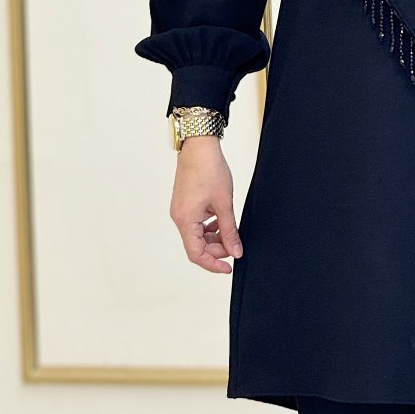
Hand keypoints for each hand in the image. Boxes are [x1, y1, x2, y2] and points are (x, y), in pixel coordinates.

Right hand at [169, 137, 243, 273]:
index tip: (229, 268)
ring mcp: (181, 210)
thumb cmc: (209, 169)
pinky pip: (196, 223)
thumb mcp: (224, 203)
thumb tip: (236, 251)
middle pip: (197, 245)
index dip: (213, 264)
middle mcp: (179, 217)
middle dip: (217, 249)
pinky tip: (222, 220)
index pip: (196, 254)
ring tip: (231, 232)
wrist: (199, 145)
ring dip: (214, 237)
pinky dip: (209, 226)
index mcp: (185, 220)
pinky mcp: (185, 203)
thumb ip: (229, 230)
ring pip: (197, 234)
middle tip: (235, 245)